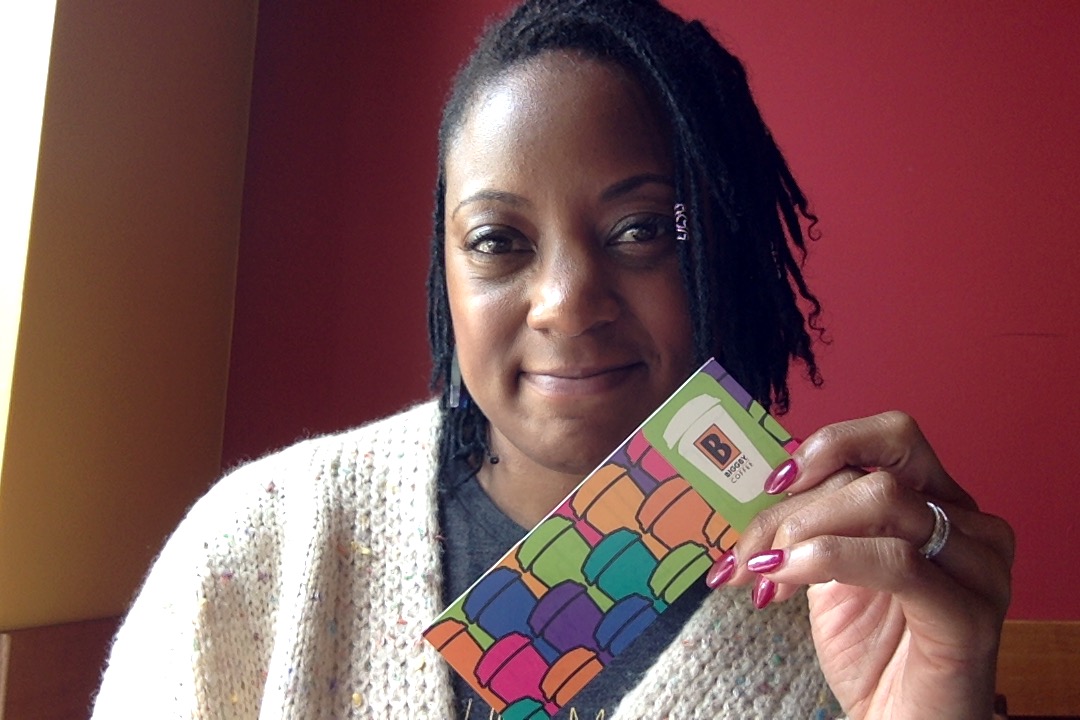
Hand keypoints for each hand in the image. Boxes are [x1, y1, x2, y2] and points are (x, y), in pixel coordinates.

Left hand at [708, 411, 1014, 718]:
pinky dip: (827, 558)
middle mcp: (971, 525)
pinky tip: (786, 579)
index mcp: (942, 504)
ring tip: (765, 573)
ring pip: (883, 501)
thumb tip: (765, 485)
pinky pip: (895, 560)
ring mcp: (979, 568)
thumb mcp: (831, 568)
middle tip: (755, 548)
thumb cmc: (872, 650)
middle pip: (880, 467)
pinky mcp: (969, 615)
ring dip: (803, 530)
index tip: (775, 481)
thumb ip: (815, 520)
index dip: (828, 446)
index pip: (890, 439)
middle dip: (800, 502)